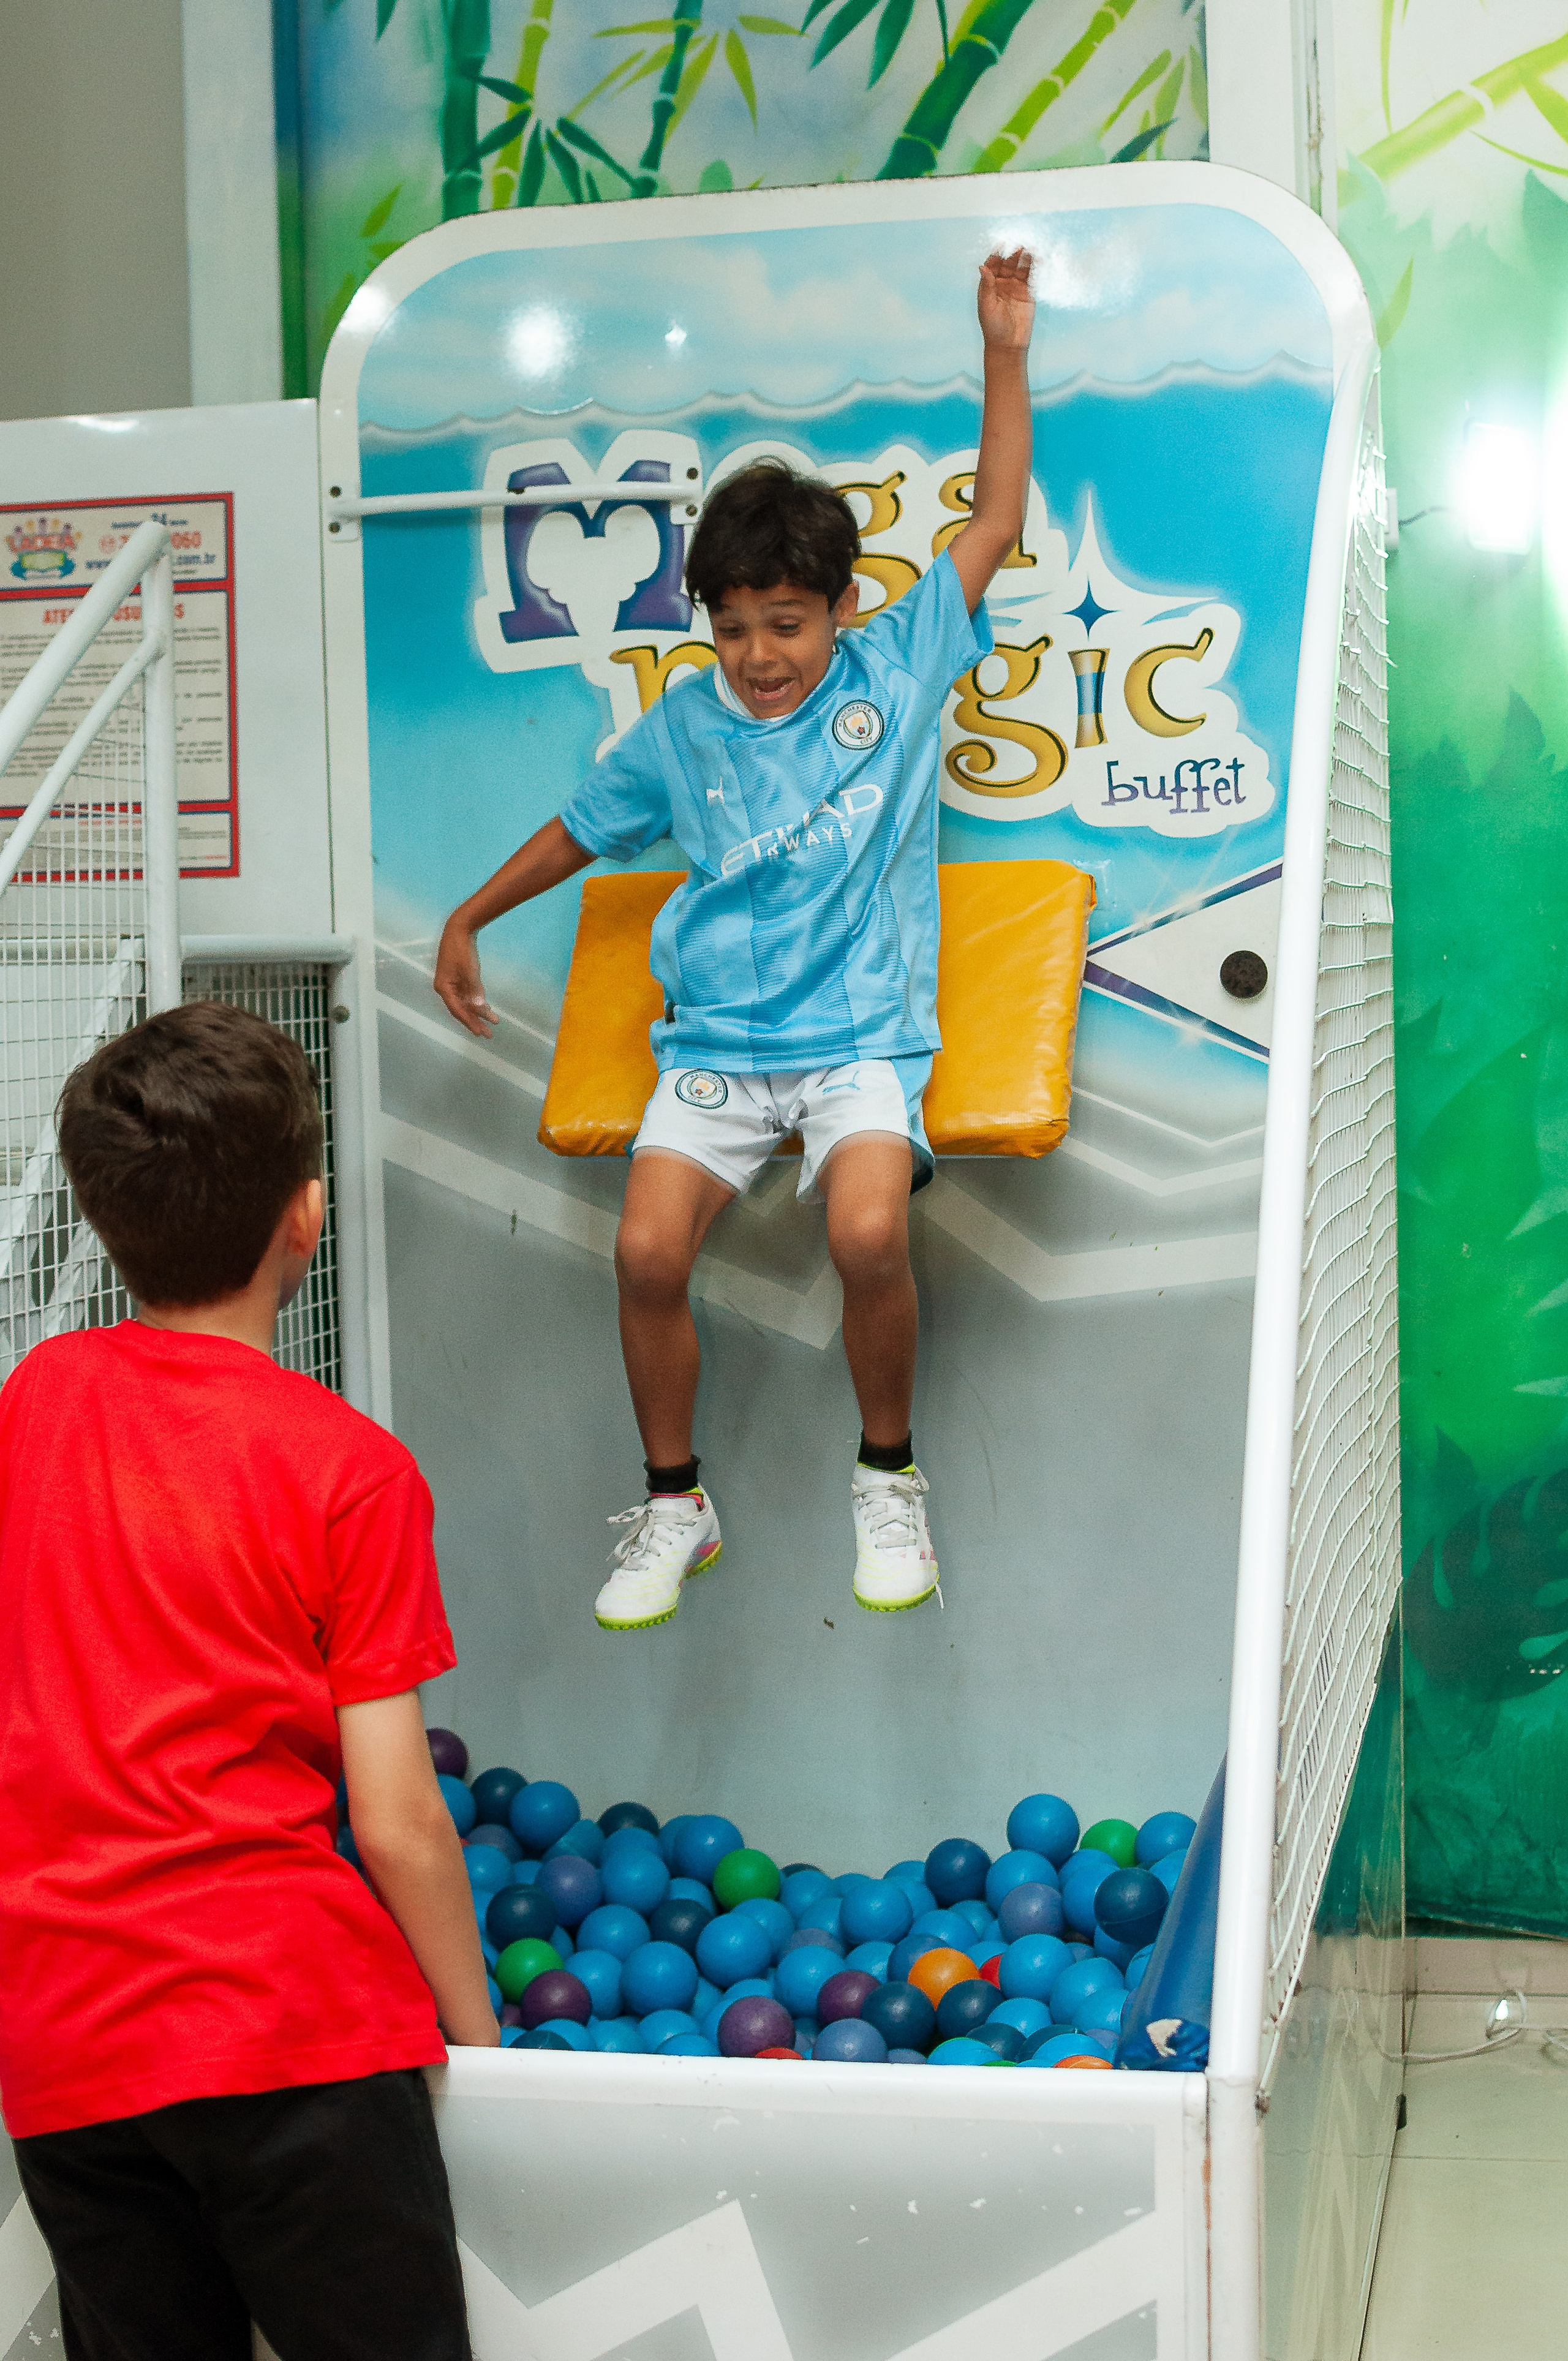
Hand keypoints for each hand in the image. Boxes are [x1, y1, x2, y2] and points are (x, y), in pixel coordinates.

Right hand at [433, 915, 498, 1038]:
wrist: (459, 929)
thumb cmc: (462, 950)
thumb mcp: (470, 971)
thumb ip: (475, 990)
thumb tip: (479, 1006)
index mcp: (443, 988)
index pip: (457, 1010)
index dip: (470, 1022)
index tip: (481, 1032)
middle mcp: (446, 988)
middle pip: (461, 1010)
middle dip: (475, 1021)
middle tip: (488, 1035)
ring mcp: (452, 983)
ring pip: (466, 1003)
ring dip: (479, 1012)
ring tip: (493, 1022)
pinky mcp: (458, 978)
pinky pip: (468, 995)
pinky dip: (477, 1001)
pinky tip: (487, 1009)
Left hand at [977, 247, 1034, 351]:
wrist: (1008, 344)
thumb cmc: (993, 327)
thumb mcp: (987, 305)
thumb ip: (987, 285)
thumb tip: (982, 266)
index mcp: (989, 286)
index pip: (992, 266)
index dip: (996, 255)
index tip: (1001, 246)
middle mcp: (1002, 284)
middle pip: (1007, 264)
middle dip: (1012, 255)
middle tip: (1018, 248)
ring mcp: (1015, 287)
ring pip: (1020, 268)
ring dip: (1024, 258)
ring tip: (1030, 249)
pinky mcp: (1028, 293)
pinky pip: (1031, 277)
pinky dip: (1034, 267)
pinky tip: (1038, 259)